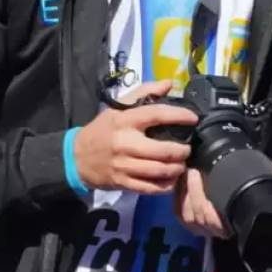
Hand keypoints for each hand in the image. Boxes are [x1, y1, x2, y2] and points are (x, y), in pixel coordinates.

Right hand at [74, 80, 196, 193]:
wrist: (77, 156)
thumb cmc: (102, 129)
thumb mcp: (118, 107)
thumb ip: (144, 93)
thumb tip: (169, 83)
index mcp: (125, 120)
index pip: (156, 114)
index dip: (178, 115)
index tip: (193, 118)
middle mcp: (125, 143)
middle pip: (163, 150)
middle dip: (182, 151)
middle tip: (188, 148)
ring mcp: (124, 165)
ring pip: (159, 170)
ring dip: (176, 168)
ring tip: (182, 164)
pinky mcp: (123, 183)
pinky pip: (150, 187)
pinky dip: (165, 185)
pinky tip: (171, 179)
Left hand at [175, 160, 271, 238]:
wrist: (233, 203)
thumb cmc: (246, 192)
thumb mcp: (255, 183)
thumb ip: (268, 175)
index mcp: (233, 222)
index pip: (217, 221)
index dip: (208, 205)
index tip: (202, 177)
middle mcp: (217, 230)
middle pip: (199, 216)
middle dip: (193, 192)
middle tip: (192, 170)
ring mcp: (202, 228)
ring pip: (187, 215)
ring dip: (183, 194)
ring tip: (185, 173)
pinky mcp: (189, 223)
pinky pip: (179, 213)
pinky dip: (177, 198)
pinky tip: (178, 182)